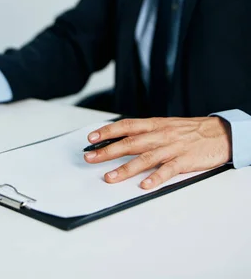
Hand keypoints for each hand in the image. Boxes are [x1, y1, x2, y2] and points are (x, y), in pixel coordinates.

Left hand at [84, 116, 231, 189]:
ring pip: (145, 158)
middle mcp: (161, 134)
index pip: (126, 126)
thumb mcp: (166, 124)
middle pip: (130, 142)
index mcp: (155, 124)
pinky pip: (168, 170)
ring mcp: (172, 148)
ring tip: (110, 177)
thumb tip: (123, 139)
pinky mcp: (184, 161)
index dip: (108, 131)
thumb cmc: (190, 130)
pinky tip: (144, 186)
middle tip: (90, 158)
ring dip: (125, 168)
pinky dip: (155, 178)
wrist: (219, 133)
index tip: (91, 138)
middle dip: (108, 151)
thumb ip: (147, 132)